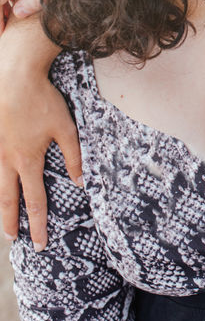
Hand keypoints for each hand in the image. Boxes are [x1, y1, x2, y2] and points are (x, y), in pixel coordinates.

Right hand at [0, 18, 77, 246]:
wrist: (14, 77)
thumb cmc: (42, 101)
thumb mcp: (66, 129)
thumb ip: (74, 157)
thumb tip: (80, 181)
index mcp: (28, 161)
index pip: (36, 201)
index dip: (38, 225)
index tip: (39, 243)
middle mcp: (9, 159)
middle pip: (9, 198)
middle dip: (11, 221)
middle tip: (13, 239)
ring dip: (1, 202)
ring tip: (4, 217)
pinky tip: (1, 181)